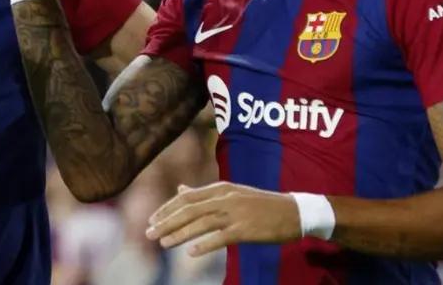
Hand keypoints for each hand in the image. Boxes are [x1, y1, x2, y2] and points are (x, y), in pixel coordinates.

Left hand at [146, 182, 301, 255]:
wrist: (293, 211)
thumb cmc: (260, 203)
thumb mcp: (231, 192)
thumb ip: (204, 194)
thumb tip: (180, 189)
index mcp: (220, 188)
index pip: (186, 198)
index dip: (166, 209)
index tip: (151, 219)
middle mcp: (225, 198)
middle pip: (189, 210)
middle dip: (166, 222)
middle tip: (149, 233)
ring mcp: (235, 213)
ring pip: (201, 224)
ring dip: (179, 234)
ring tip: (163, 243)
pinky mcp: (245, 230)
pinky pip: (220, 238)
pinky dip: (205, 245)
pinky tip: (191, 253)